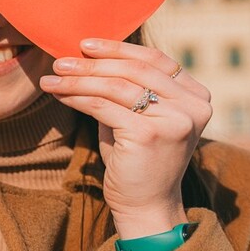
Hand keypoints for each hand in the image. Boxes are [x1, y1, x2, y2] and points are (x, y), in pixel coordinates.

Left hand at [39, 38, 211, 238]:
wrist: (145, 206)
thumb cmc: (137, 158)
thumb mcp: (140, 115)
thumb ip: (129, 85)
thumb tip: (91, 51)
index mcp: (197, 96)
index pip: (155, 60)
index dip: (118, 49)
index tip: (86, 44)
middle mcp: (192, 106)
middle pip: (134, 70)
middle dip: (93, 63)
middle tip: (61, 61)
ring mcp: (174, 120)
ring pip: (116, 86)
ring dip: (79, 79)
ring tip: (52, 78)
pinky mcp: (150, 134)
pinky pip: (103, 106)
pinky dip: (77, 97)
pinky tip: (59, 94)